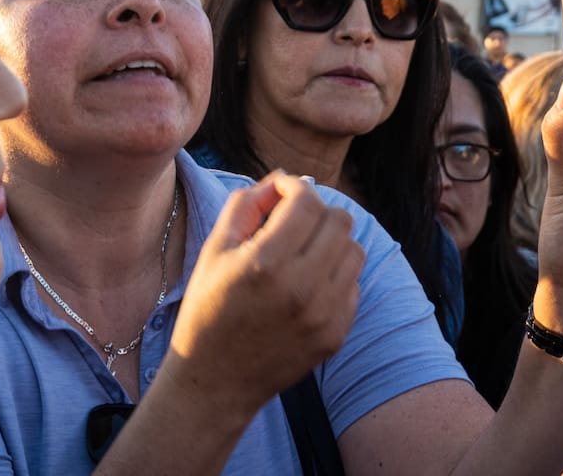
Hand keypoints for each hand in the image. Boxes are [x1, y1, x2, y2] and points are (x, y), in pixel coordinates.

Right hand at [159, 172, 363, 421]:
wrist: (215, 380)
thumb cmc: (208, 308)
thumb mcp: (214, 249)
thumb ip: (247, 204)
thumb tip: (283, 181)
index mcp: (265, 263)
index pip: (307, 200)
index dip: (294, 187)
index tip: (280, 194)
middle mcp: (301, 288)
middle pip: (339, 220)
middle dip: (316, 212)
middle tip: (291, 223)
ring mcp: (324, 315)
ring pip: (353, 250)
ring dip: (330, 242)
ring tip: (301, 252)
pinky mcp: (336, 335)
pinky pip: (353, 285)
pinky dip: (334, 275)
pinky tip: (306, 284)